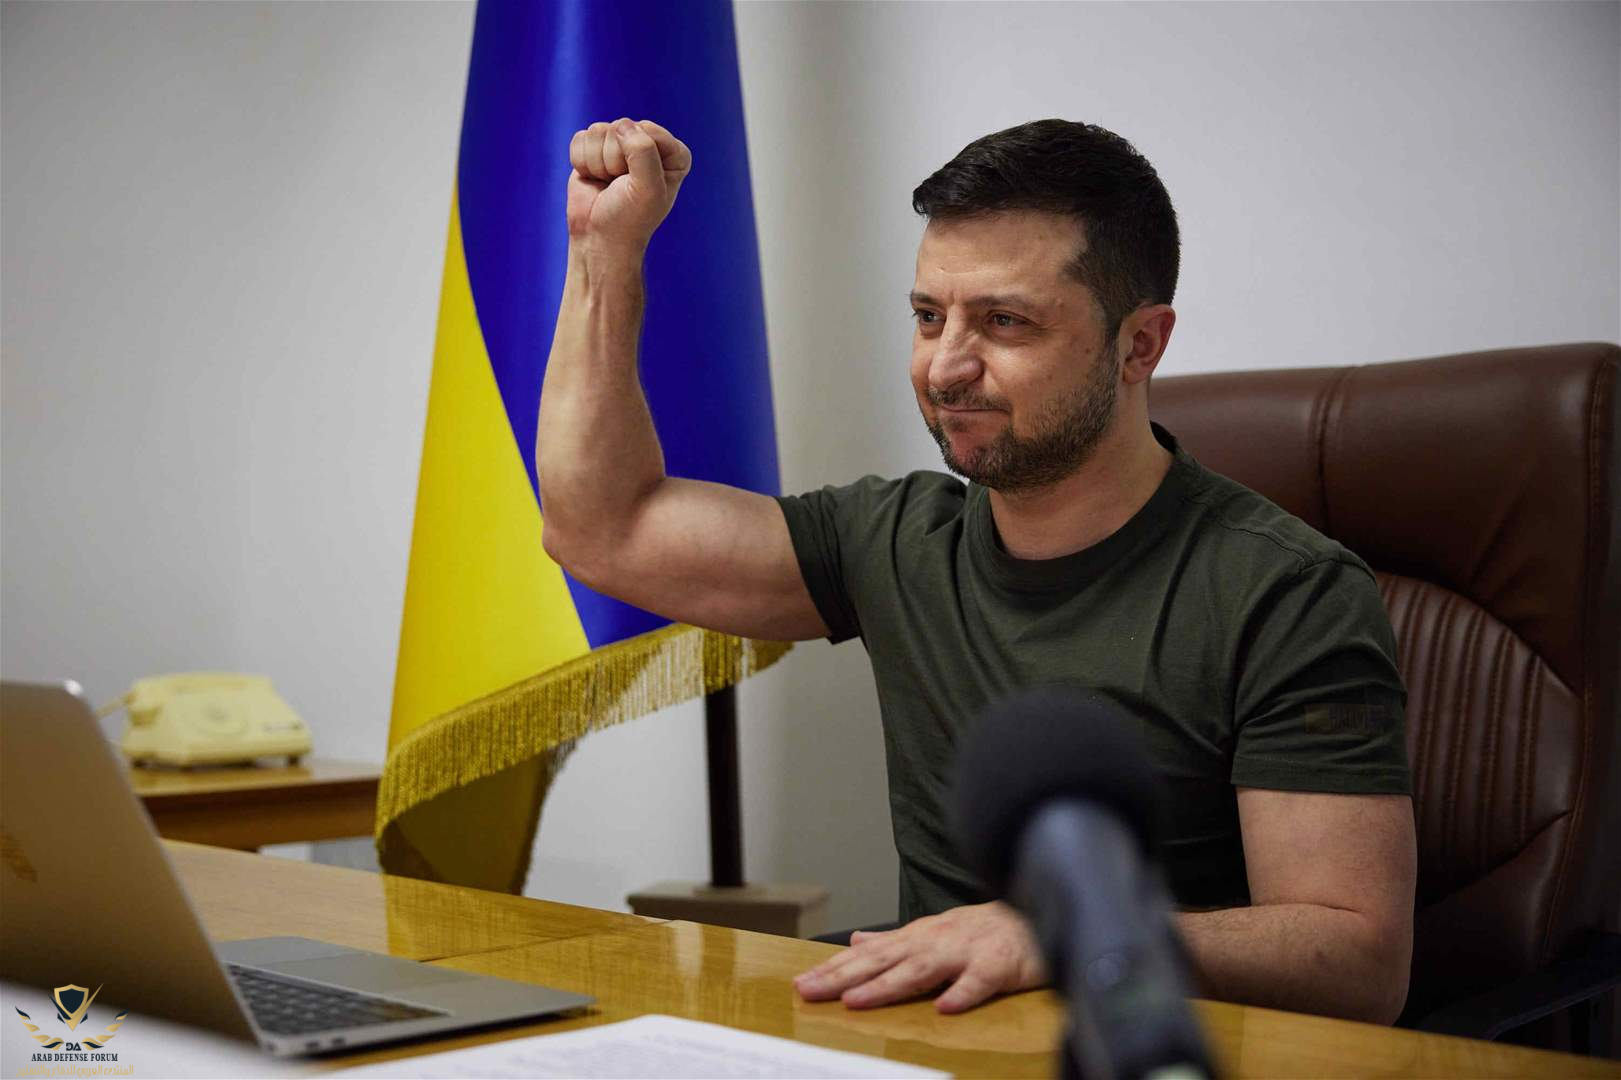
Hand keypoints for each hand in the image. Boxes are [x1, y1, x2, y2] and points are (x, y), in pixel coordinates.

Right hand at [566, 118, 691, 254]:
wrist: (599, 238)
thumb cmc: (629, 217)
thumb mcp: (648, 188)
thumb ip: (643, 151)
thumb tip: (621, 125)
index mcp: (673, 153)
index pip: (647, 130)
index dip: (636, 157)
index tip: (638, 184)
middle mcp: (648, 143)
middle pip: (620, 127)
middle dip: (614, 161)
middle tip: (620, 186)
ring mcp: (620, 144)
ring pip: (598, 131)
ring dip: (598, 163)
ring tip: (608, 183)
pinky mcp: (594, 148)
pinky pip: (580, 138)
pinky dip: (582, 162)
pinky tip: (593, 179)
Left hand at [793, 902, 1046, 1013]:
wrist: (1039, 912)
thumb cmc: (984, 929)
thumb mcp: (934, 931)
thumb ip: (895, 940)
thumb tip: (856, 940)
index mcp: (919, 936)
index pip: (869, 955)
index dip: (834, 969)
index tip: (802, 983)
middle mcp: (936, 940)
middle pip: (884, 960)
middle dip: (844, 976)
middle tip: (809, 991)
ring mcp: (966, 951)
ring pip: (922, 968)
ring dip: (888, 985)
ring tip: (856, 1001)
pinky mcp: (1000, 964)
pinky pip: (980, 981)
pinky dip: (963, 993)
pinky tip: (944, 1010)